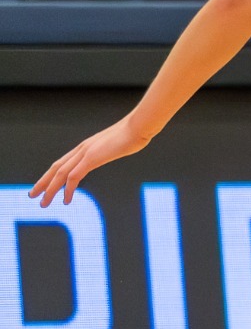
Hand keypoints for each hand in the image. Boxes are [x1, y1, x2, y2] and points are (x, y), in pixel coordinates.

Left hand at [30, 118, 153, 206]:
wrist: (139, 126)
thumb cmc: (135, 133)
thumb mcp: (121, 143)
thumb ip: (116, 147)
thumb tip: (122, 147)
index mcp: (87, 146)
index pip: (63, 162)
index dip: (51, 174)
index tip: (45, 184)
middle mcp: (82, 149)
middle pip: (55, 168)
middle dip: (42, 183)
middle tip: (33, 195)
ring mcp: (85, 153)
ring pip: (60, 174)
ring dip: (49, 190)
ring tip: (43, 203)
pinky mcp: (91, 158)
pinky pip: (74, 176)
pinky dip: (67, 189)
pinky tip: (65, 200)